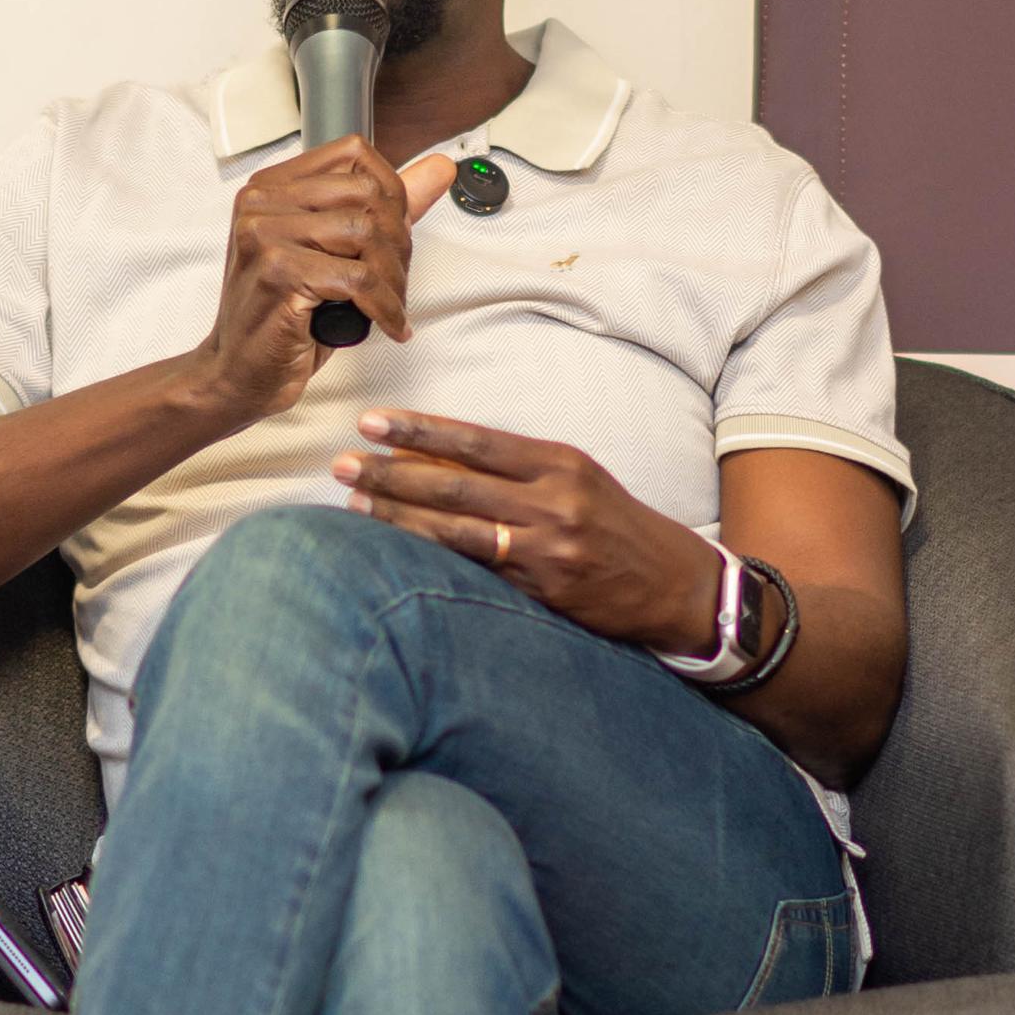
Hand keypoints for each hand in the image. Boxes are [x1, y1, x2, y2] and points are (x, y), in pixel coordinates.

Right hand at [189, 143, 456, 427]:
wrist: (237, 373)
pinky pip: (357, 278)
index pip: (354, 154)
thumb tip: (439, 169)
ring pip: (365, 234)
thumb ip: (383, 209)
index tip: (396, 237)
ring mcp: (264, 235)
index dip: (392, 195)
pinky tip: (385, 325)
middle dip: (397, 242)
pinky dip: (384, 307)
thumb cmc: (281, 317)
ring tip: (389, 306)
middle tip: (395, 283)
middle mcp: (261, 202)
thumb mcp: (335, 254)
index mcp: (270, 187)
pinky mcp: (277, 272)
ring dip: (392, 279)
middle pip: (366, 194)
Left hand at [334, 408, 721, 654]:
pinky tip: (392, 554)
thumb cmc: (612, 523)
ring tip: (354, 506)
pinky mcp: (541, 593)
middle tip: (343, 465)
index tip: (372, 422)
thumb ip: (516, 468)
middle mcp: (553, 502)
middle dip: (391, 474)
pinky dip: (430, 560)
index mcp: (559, 463)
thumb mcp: (575, 478)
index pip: (475, 441)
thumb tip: (436, 455)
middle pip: (455, 484)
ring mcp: (546, 551)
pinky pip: (474, 573)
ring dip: (398, 519)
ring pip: (455, 532)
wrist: (672, 583)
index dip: (419, 430)